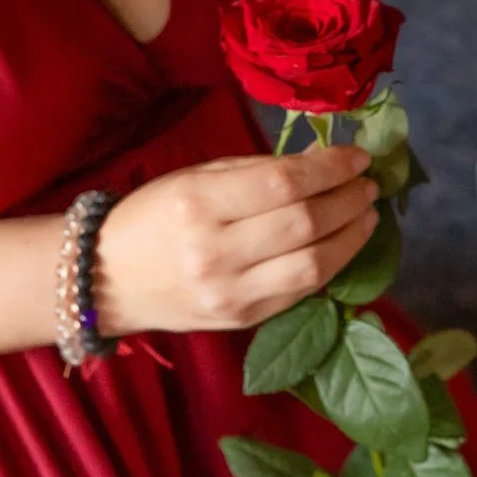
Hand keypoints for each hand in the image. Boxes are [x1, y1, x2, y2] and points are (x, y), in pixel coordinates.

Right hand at [90, 146, 380, 338]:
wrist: (107, 280)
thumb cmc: (152, 216)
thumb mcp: (195, 178)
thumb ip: (256, 172)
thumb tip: (319, 162)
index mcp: (199, 204)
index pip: (283, 183)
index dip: (330, 168)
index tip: (358, 156)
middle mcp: (215, 252)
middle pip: (304, 224)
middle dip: (348, 200)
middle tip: (369, 184)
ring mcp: (230, 293)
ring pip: (313, 266)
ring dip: (351, 238)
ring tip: (367, 215)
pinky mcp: (242, 320)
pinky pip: (300, 293)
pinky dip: (330, 266)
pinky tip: (343, 245)